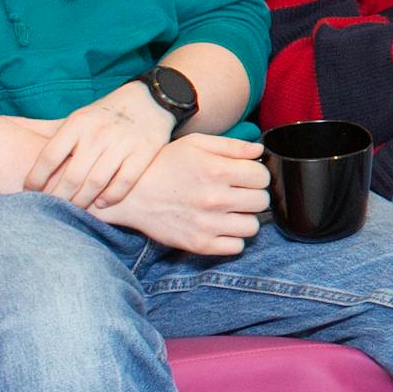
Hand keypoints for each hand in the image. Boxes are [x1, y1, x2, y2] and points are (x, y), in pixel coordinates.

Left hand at [26, 79, 175, 211]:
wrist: (151, 99)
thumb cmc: (104, 114)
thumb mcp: (76, 117)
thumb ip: (46, 130)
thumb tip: (5, 127)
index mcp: (77, 123)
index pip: (49, 157)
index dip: (35, 179)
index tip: (29, 193)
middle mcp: (98, 133)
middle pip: (71, 177)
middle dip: (58, 198)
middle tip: (50, 209)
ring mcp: (122, 143)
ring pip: (96, 183)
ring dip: (82, 202)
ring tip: (74, 210)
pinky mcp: (144, 153)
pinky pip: (123, 183)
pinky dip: (110, 197)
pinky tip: (101, 203)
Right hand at [94, 135, 269, 257]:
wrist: (129, 194)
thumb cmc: (164, 165)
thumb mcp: (195, 144)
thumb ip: (232, 146)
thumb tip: (259, 151)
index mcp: (217, 170)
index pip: (262, 177)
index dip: (255, 175)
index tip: (244, 176)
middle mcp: (215, 198)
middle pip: (261, 201)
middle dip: (252, 195)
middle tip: (236, 193)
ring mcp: (207, 224)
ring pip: (253, 226)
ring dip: (245, 218)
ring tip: (229, 211)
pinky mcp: (198, 244)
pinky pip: (236, 247)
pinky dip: (232, 238)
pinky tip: (220, 226)